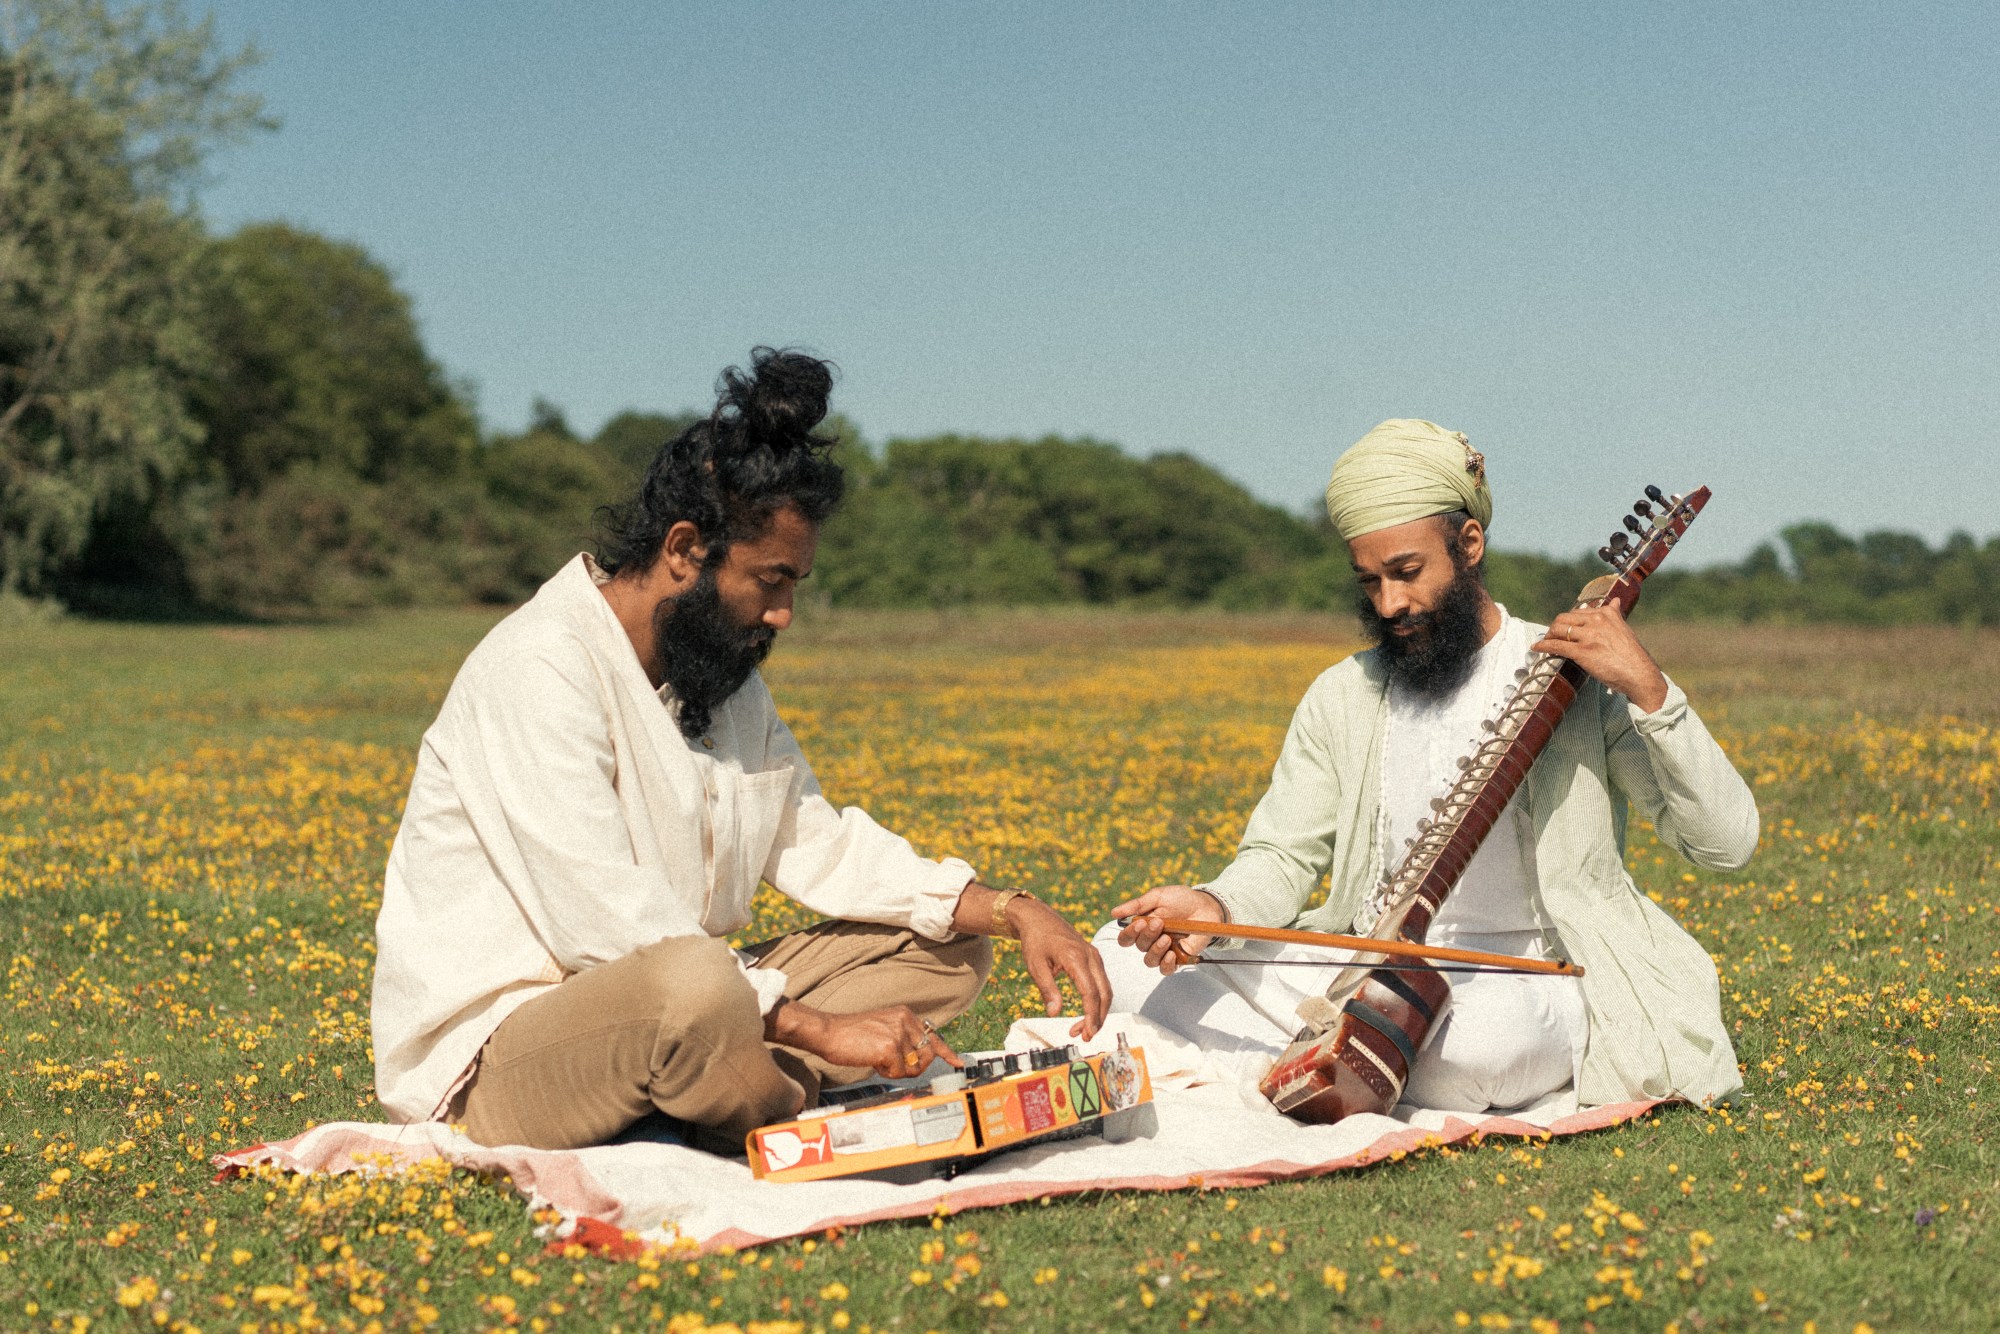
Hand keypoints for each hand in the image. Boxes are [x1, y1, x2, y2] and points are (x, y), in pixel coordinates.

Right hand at [766, 1000, 962, 1080]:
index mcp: (905, 1014)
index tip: (958, 1062)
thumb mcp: (883, 1028)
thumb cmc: (851, 1034)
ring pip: (912, 1068)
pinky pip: (898, 1073)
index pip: (932, 1035)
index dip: (946, 1052)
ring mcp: (898, 1033)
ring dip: (895, 1071)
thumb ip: (902, 1038)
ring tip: (876, 1058)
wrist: (829, 1032)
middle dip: (913, 1068)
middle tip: (891, 1065)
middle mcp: (905, 1020)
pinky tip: (873, 1061)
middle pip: (925, 1056)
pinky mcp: (889, 1047)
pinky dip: (886, 1073)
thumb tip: (920, 1059)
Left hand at [1008, 896, 1112, 1040]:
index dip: (1091, 1016)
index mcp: (1076, 958)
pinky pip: (1101, 982)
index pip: (1091, 993)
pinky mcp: (1094, 958)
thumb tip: (1054, 1013)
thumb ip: (1047, 989)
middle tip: (1085, 1037)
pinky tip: (1086, 1012)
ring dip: (1098, 1011)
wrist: (1038, 918)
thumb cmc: (1035, 941)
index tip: (1086, 1033)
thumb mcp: (1035, 966)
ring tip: (1081, 1029)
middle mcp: (1091, 956)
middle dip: (1098, 1018)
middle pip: (1105, 993)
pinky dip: (1097, 1000)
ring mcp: (1095, 956)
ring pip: (1106, 989)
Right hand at [1108, 884, 1225, 976]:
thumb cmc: (1181, 899)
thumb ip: (1137, 905)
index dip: (1128, 934)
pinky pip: (1166, 969)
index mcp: (1143, 926)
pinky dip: (1166, 963)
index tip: (1139, 923)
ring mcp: (1164, 951)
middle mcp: (1151, 941)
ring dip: (1155, 950)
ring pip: (1150, 960)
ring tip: (1167, 938)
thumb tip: (1114, 913)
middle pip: (1139, 946)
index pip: (1126, 938)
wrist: (1206, 906)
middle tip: (1159, 922)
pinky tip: (1172, 952)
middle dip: (1147, 935)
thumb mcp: (1158, 897)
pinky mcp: (1179, 958)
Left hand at [1533, 605, 1667, 711]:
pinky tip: (1536, 648)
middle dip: (1554, 627)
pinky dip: (1543, 646)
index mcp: (1606, 614)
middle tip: (1551, 635)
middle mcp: (1597, 621)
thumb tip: (1614, 601)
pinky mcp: (1582, 652)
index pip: (1577, 612)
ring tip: (1545, 642)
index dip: (1567, 621)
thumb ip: (1614, 615)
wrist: (1639, 674)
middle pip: (1564, 618)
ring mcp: (1589, 636)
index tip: (1563, 627)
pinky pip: (1556, 645)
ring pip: (1559, 630)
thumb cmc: (1631, 655)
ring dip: (1548, 636)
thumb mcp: (1624, 629)